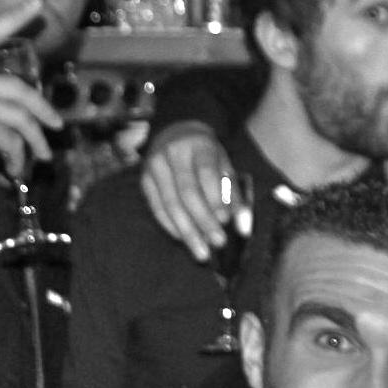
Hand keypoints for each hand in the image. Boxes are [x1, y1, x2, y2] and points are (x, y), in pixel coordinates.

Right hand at [0, 1, 60, 211]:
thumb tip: (9, 108)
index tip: (35, 3)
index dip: (12, 17)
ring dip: (36, 141)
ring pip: (22, 116)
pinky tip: (12, 170)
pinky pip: (13, 140)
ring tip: (40, 156)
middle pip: (18, 87)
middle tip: (55, 125)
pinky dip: (18, 158)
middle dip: (43, 109)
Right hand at [140, 123, 234, 261]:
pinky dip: (171, 226)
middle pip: (187, 192)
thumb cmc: (207, 155)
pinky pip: (156, 208)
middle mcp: (173, 153)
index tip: (225, 221)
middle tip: (218, 243)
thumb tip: (243, 227)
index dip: (215, 198)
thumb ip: (234, 194)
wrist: (176, 134)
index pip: (206, 173)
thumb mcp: (225, 165)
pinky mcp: (145, 180)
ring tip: (202, 253)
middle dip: (203, 221)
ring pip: (169, 204)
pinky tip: (183, 240)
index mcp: (198, 144)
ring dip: (187, 231)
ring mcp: (155, 167)